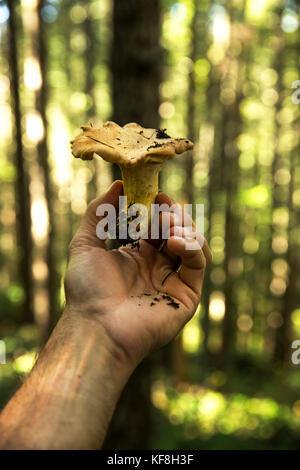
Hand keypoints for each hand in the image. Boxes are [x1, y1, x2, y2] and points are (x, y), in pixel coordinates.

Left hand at [65, 181, 210, 366]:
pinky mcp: (186, 296)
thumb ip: (98, 213)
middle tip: (164, 209)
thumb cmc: (87, 290)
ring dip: (187, 229)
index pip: (157, 226)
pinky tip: (176, 241)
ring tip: (170, 225)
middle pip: (179, 232)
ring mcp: (172, 281)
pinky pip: (199, 265)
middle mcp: (157, 267)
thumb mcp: (85, 244)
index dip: (159, 209)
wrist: (96, 327)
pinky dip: (193, 247)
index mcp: (137, 255)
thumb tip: (116, 184)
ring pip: (194, 246)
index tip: (156, 195)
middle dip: (175, 216)